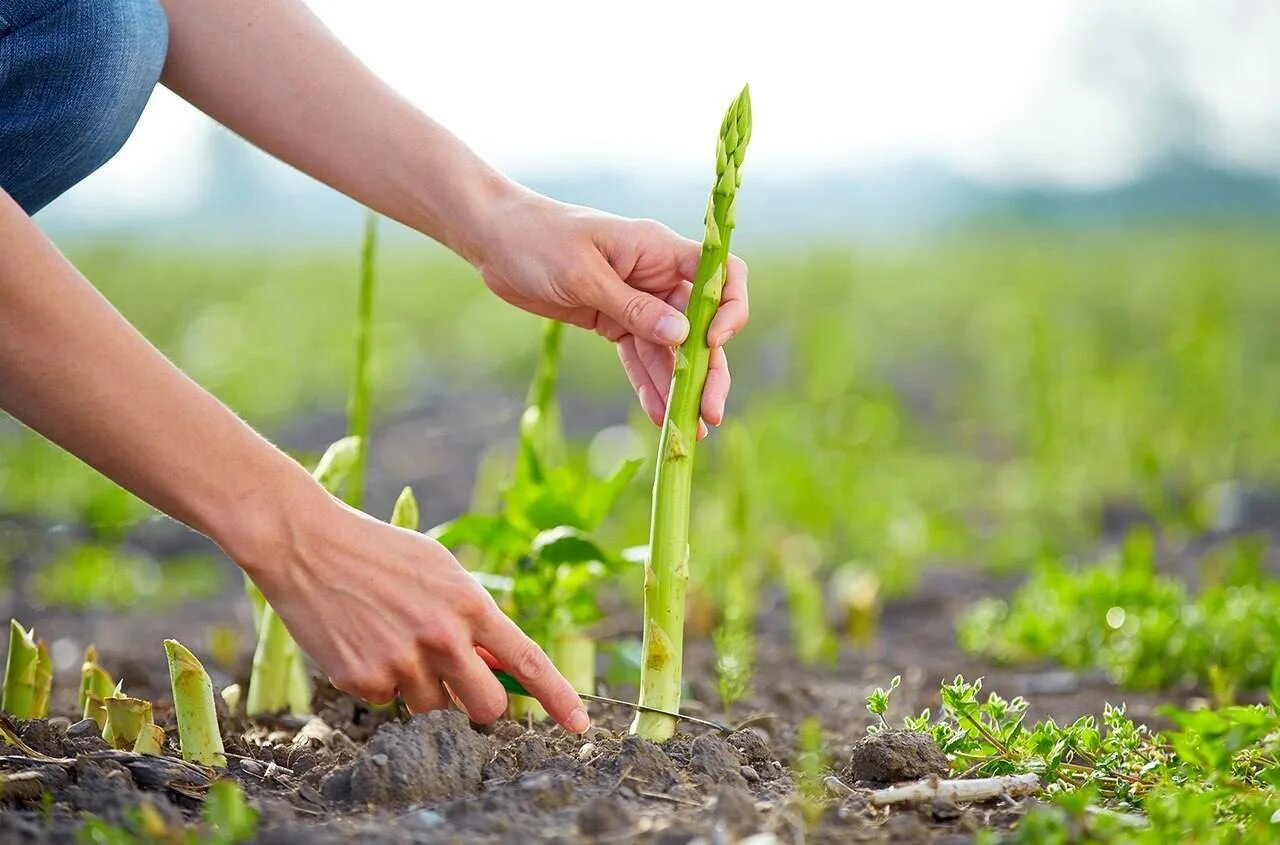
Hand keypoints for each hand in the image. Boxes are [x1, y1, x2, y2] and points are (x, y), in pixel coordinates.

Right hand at [234, 485, 588, 731]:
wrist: (308, 545)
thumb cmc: (380, 554)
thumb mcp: (439, 571)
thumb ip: (472, 617)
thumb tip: (497, 664)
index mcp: (468, 604)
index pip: (526, 661)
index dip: (556, 697)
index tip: (580, 722)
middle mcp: (441, 638)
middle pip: (485, 708)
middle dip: (479, 705)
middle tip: (461, 687)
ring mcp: (401, 663)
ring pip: (433, 709)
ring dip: (423, 689)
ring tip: (393, 641)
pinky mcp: (363, 680)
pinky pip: (389, 702)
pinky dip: (381, 683)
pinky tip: (362, 643)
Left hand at [474, 189, 748, 434]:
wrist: (495, 240)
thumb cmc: (538, 240)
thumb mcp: (584, 274)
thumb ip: (633, 308)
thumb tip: (682, 336)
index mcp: (659, 250)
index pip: (720, 274)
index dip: (727, 308)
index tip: (712, 342)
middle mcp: (656, 277)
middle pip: (700, 325)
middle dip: (708, 369)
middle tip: (709, 413)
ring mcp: (637, 301)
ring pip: (671, 349)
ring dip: (680, 388)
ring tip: (688, 430)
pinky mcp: (612, 321)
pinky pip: (639, 357)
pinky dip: (648, 385)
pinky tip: (658, 416)